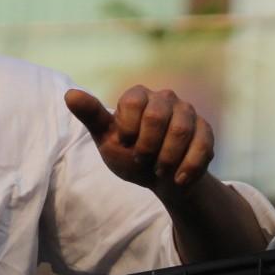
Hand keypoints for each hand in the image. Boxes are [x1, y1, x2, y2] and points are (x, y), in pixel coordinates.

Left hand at [65, 86, 214, 199]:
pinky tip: (178, 179)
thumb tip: (69, 94)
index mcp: (138, 95)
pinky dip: (188, 168)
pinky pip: (202, 146)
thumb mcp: (107, 139)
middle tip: (141, 160)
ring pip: (181, 131)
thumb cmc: (129, 154)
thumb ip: (92, 116)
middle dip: (148, 146)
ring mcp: (188, 112)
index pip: (132, 102)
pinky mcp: (205, 130)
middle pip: (158, 116)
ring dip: (167, 158)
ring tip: (159, 170)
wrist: (161, 178)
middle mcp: (165, 97)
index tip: (125, 144)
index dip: (128, 129)